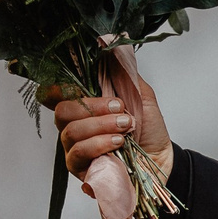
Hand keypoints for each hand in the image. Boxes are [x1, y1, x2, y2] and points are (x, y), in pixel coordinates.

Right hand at [44, 64, 172, 185]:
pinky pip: (78, 153)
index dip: (58, 87)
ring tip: (125, 127)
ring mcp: (75, 147)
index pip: (56, 94)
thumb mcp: (141, 96)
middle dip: (92, 107)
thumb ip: (124, 75)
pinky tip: (117, 142)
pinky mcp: (80, 168)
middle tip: (119, 108)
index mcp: (84, 105)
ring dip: (101, 126)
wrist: (161, 156)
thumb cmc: (149, 128)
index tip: (78, 86)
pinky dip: (99, 144)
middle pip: (62, 111)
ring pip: (71, 132)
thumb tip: (112, 50)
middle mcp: (75, 125)